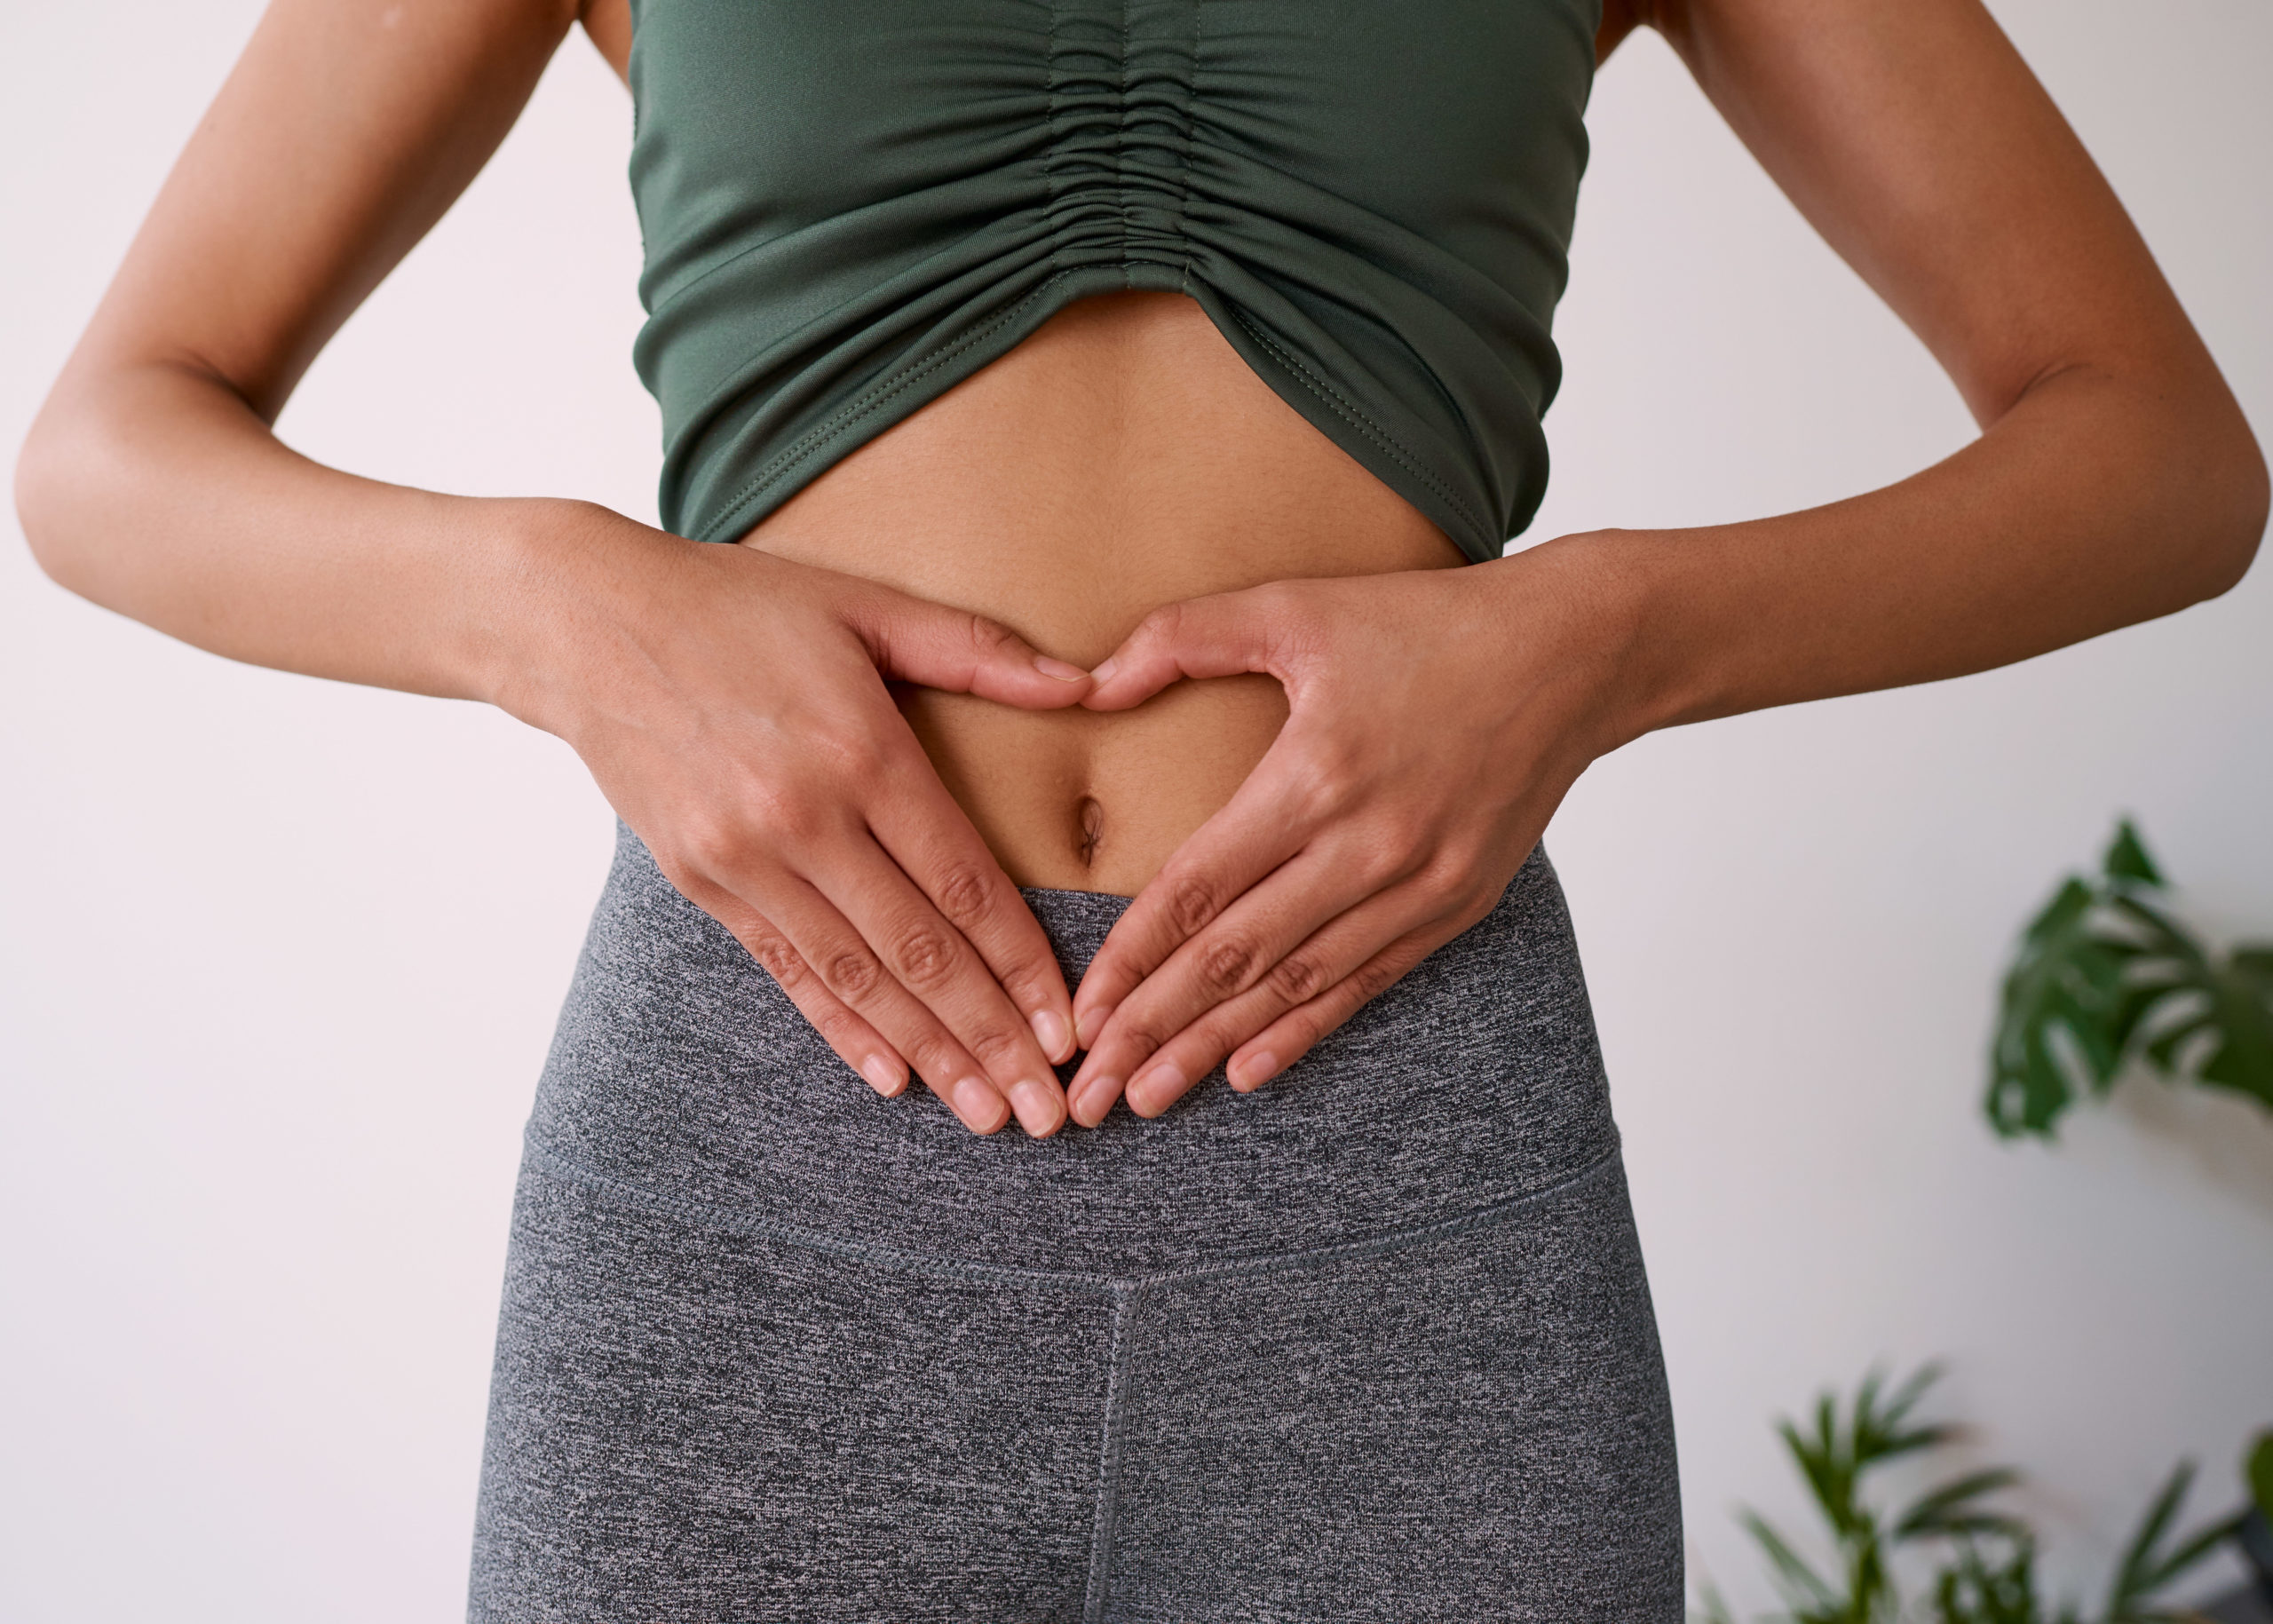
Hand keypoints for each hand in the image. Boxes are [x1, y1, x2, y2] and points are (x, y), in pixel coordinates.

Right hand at [502, 504, 1094, 1137]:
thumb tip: (1090, 683)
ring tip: (986, 1113)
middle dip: (992, 1038)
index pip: (963, 883)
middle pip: (919, 950)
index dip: (1023, 965)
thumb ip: (980, 652)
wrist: (582, 623)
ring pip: (857, 978)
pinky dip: (842, 1030)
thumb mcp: (865, 606)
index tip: (1071, 1029)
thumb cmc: (738, 606)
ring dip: (929, 1054)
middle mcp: (804, 818)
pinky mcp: (700, 882)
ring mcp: (745, 859)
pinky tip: (893, 1077)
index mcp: (861, 751)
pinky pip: (786, 973)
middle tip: (1048, 1112)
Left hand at [1060, 540, 1642, 1126]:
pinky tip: (1247, 1072)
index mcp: (1316, 776)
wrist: (1575, 654)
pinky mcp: (1455, 905)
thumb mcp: (1298, 605)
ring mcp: (1417, 886)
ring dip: (1214, 1046)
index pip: (1200, 889)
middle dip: (1154, 1029)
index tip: (1080, 1015)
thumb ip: (1183, 635)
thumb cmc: (1427, 624)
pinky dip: (1303, 1031)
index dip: (1132, 959)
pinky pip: (1365, 983)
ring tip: (1150, 1098)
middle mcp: (1367, 846)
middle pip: (1236, 958)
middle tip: (1091, 1094)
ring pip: (1296, 986)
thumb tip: (1087, 684)